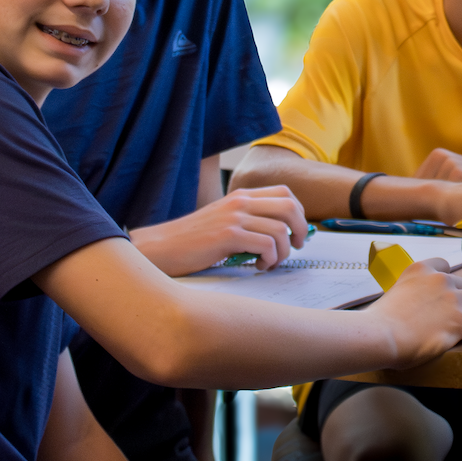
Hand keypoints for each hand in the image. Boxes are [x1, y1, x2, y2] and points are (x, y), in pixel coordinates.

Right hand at [129, 186, 307, 275]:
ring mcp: (234, 217)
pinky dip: (270, 259)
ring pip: (280, 230)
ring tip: (269, 263)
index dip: (299, 213)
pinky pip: (266, 245)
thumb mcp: (224, 221)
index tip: (296, 233)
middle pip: (290, 207)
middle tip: (295, 247)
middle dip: (300, 229)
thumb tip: (282, 235)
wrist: (160, 247)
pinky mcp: (228, 235)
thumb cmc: (192, 241)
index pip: (285, 193)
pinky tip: (258, 266)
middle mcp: (240, 202)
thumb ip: (249, 221)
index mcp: (241, 196)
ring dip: (283, 252)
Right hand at [371, 258, 461, 367]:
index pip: (444, 265)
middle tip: (447, 316)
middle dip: (459, 298)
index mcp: (421, 269)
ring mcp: (452, 299)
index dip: (444, 283)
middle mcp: (440, 279)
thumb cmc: (379, 321)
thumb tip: (414, 303)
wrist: (379, 335)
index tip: (438, 296)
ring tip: (460, 324)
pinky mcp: (460, 321)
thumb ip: (411, 291)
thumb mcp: (395, 292)